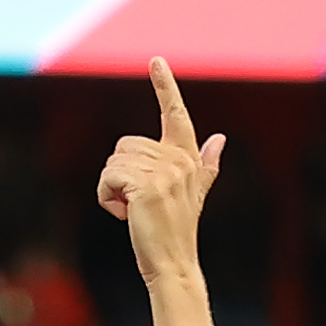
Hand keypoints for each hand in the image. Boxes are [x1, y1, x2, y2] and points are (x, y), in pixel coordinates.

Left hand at [95, 59, 225, 296]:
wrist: (173, 265)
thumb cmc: (176, 232)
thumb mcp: (193, 195)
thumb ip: (206, 165)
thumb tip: (220, 138)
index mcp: (187, 158)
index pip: (175, 115)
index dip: (165, 87)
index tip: (156, 60)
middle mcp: (179, 160)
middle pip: (125, 146)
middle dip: (120, 176)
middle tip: (137, 205)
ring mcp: (165, 173)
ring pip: (114, 161)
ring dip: (112, 188)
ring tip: (132, 210)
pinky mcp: (148, 187)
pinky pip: (108, 176)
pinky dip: (105, 197)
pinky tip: (122, 215)